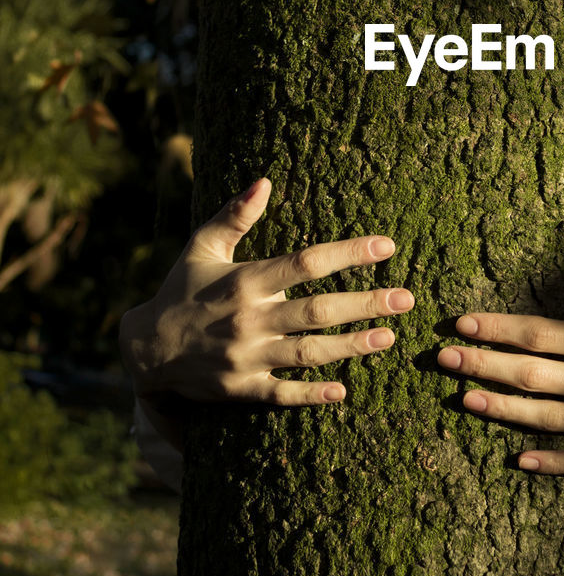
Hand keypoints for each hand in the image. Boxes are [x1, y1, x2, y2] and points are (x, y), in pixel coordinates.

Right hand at [120, 177, 413, 415]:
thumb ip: (235, 215)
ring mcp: (246, 358)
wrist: (146, 350)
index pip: (305, 263)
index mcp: (245, 280)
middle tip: (405, 299)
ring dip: (351, 347)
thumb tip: (264, 181)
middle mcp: (248, 319)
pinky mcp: (242, 389)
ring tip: (388, 338)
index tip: (386, 246)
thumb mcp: (203, 247)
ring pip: (308, 354)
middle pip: (317, 312)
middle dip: (365, 305)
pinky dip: (311, 394)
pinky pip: (282, 395)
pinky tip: (343, 390)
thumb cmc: (183, 289)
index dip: (348, 254)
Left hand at [437, 231, 563, 482]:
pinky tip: (516, 460)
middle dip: (484, 364)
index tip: (462, 322)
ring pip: (545, 417)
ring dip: (501, 409)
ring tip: (463, 398)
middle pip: (532, 374)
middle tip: (442, 358)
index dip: (498, 327)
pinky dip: (549, 463)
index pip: (541, 332)